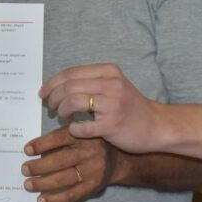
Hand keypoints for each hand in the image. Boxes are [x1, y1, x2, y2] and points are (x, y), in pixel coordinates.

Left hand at [22, 126, 117, 201]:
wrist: (116, 160)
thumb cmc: (90, 144)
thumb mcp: (79, 133)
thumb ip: (60, 138)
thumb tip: (33, 150)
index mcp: (83, 135)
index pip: (59, 138)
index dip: (41, 144)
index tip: (26, 150)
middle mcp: (90, 152)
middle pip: (60, 160)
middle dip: (39, 166)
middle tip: (24, 170)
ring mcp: (93, 171)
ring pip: (64, 179)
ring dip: (43, 184)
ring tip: (28, 185)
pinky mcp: (93, 187)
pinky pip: (72, 195)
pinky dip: (55, 199)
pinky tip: (41, 200)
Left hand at [39, 63, 163, 154]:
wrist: (157, 125)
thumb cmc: (130, 107)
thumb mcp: (113, 85)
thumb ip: (90, 81)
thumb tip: (57, 85)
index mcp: (109, 71)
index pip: (71, 73)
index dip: (52, 83)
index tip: (44, 92)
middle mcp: (111, 84)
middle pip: (68, 87)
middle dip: (53, 98)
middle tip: (50, 107)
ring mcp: (112, 105)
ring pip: (72, 103)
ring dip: (62, 111)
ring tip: (63, 117)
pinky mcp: (112, 125)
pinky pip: (83, 127)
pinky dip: (74, 129)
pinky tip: (75, 129)